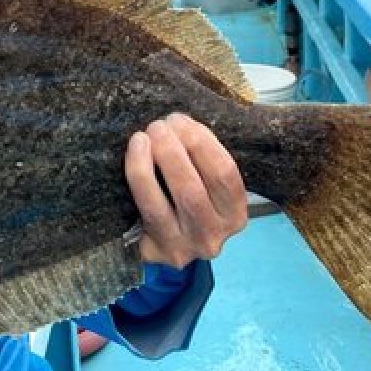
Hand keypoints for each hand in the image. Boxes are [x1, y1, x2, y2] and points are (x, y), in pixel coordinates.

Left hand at [124, 114, 246, 268]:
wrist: (162, 247)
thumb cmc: (184, 206)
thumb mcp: (203, 188)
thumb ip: (200, 161)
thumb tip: (180, 123)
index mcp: (234, 214)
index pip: (226, 173)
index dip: (204, 142)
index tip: (183, 121)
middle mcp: (215, 235)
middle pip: (197, 186)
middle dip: (177, 148)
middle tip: (160, 125)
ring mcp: (186, 245)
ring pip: (175, 197)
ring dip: (160, 158)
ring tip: (146, 135)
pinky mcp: (159, 249)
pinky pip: (149, 206)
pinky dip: (140, 174)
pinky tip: (135, 151)